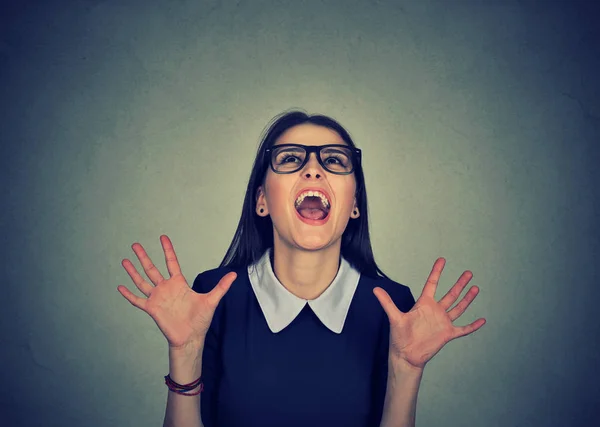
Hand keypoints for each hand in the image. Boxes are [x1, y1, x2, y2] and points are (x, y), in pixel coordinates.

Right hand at [117, 235, 236, 349]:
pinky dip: (128, 294)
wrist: (191, 337)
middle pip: (152, 269)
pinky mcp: (152, 309)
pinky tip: (120, 287)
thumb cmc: (201, 320)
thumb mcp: (212, 300)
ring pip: (142, 281)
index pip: (171, 262)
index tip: (163, 237)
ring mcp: (158, 298)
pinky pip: (137, 300)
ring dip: (133, 272)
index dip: (167, 250)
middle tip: (135, 245)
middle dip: (143, 256)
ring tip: (125, 260)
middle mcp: (166, 288)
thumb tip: (235, 274)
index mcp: (179, 283)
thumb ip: (221, 286)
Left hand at [373, 258, 485, 369]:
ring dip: (467, 299)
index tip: (442, 260)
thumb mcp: (394, 318)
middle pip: (450, 294)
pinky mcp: (447, 334)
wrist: (407, 355)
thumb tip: (375, 289)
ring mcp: (442, 322)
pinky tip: (482, 320)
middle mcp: (435, 311)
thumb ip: (387, 303)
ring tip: (475, 288)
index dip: (437, 271)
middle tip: (468, 272)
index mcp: (424, 304)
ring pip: (458, 307)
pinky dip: (473, 326)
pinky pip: (463, 329)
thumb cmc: (399, 337)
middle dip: (459, 283)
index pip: (432, 284)